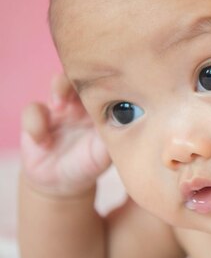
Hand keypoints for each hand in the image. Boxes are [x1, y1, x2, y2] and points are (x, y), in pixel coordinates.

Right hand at [20, 74, 110, 196]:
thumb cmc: (90, 163)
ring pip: (58, 83)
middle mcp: (82, 102)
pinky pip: (32, 110)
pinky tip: (44, 142)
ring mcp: (60, 108)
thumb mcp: (105, 154)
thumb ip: (115, 137)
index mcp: (102, 106)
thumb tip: (130, 124)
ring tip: (60, 108)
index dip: (108, 79)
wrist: (63, 181)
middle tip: (85, 91)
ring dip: (60, 89)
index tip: (108, 87)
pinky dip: (35, 123)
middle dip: (82, 78)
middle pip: (83, 76)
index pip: (107, 84)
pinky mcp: (37, 119)